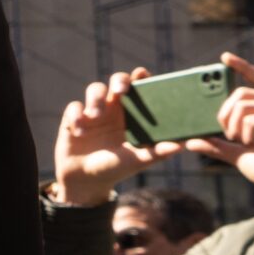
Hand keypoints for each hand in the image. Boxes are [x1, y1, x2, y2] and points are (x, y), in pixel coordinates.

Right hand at [53, 68, 186, 206]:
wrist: (87, 180)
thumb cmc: (116, 168)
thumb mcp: (138, 161)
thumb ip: (157, 153)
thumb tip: (180, 146)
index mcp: (132, 113)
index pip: (139, 89)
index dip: (141, 78)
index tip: (143, 74)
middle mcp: (113, 107)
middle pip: (117, 81)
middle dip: (119, 80)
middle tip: (121, 91)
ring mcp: (92, 111)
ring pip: (95, 89)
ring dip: (96, 98)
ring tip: (94, 114)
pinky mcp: (73, 118)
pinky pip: (74, 108)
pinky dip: (76, 116)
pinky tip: (79, 132)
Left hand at [186, 53, 253, 197]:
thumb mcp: (238, 154)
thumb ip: (218, 145)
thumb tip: (191, 142)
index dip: (243, 67)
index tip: (224, 58)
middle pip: (243, 93)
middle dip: (225, 112)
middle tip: (227, 133)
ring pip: (245, 104)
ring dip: (235, 126)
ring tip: (243, 141)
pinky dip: (246, 134)